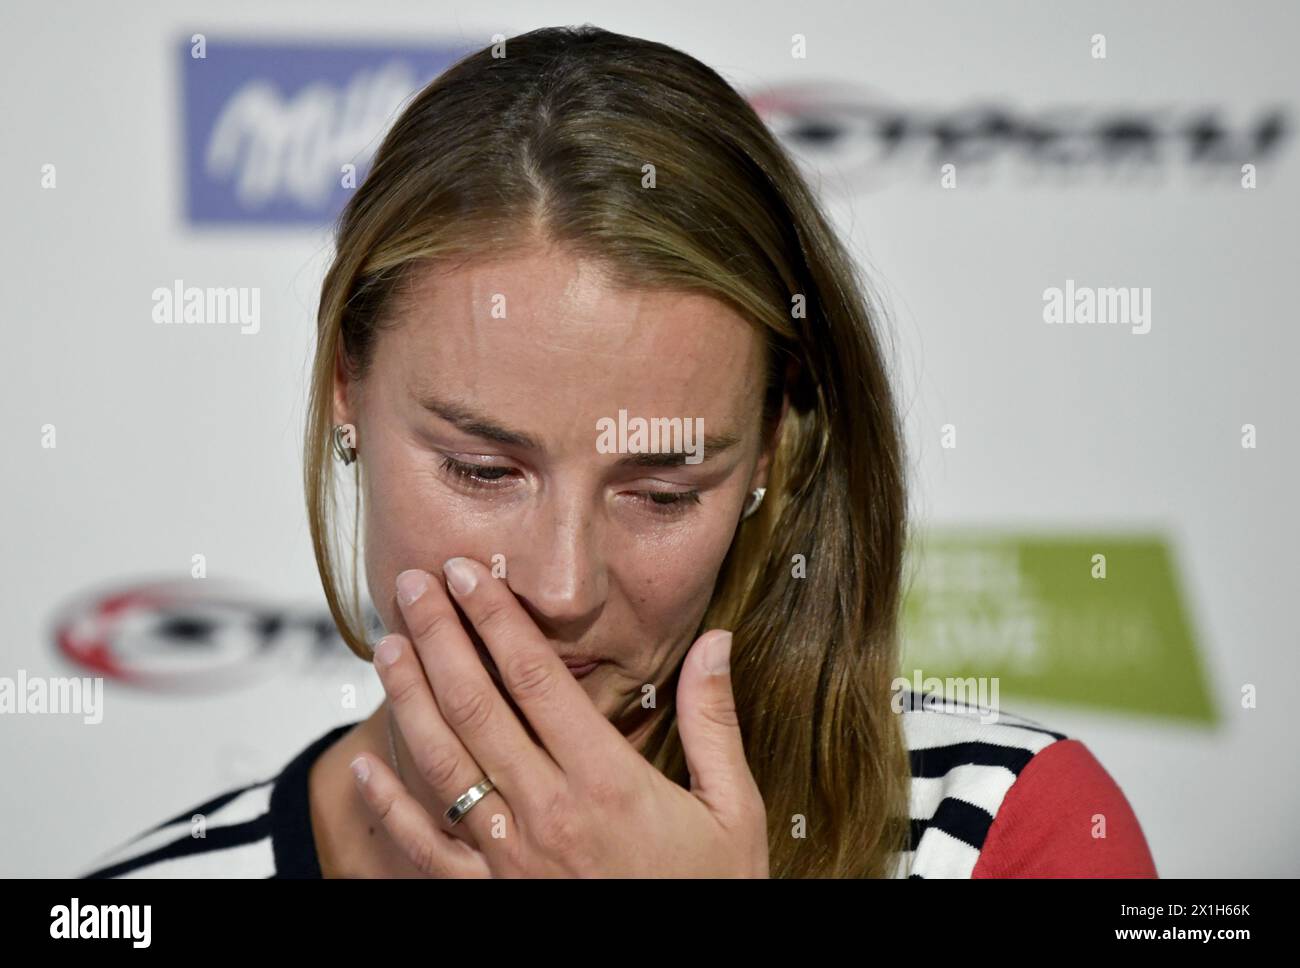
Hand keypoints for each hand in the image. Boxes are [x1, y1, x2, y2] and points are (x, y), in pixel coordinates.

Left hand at [350, 556, 769, 876]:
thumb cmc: (710, 895)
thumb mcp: (732, 811)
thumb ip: (715, 723)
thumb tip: (716, 642)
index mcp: (607, 782)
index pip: (537, 678)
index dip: (497, 619)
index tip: (472, 575)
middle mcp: (548, 814)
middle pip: (476, 705)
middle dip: (440, 636)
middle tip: (416, 584)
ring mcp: (510, 858)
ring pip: (443, 763)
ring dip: (409, 698)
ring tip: (388, 645)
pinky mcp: (490, 896)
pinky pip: (427, 848)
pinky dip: (391, 806)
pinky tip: (365, 765)